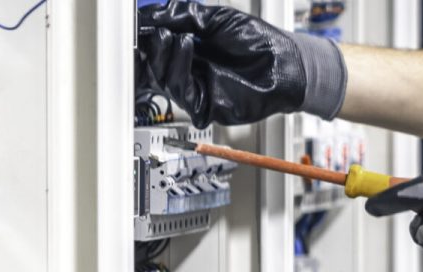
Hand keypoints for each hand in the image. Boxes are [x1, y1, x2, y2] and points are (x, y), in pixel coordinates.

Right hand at [136, 1, 345, 124]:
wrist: (286, 61)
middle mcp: (191, 72)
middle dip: (150, 47)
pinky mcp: (206, 105)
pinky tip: (186, 46)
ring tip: (173, 35)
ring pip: (164, 79)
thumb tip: (150, 15)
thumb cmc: (260, 41)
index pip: (158, 48)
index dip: (146, 37)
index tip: (136, 25)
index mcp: (191, 51)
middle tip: (150, 30)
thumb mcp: (216, 18)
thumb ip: (182, 16)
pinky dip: (179, 67)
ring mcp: (197, 89)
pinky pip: (181, 91)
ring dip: (165, 54)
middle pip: (155, 66)